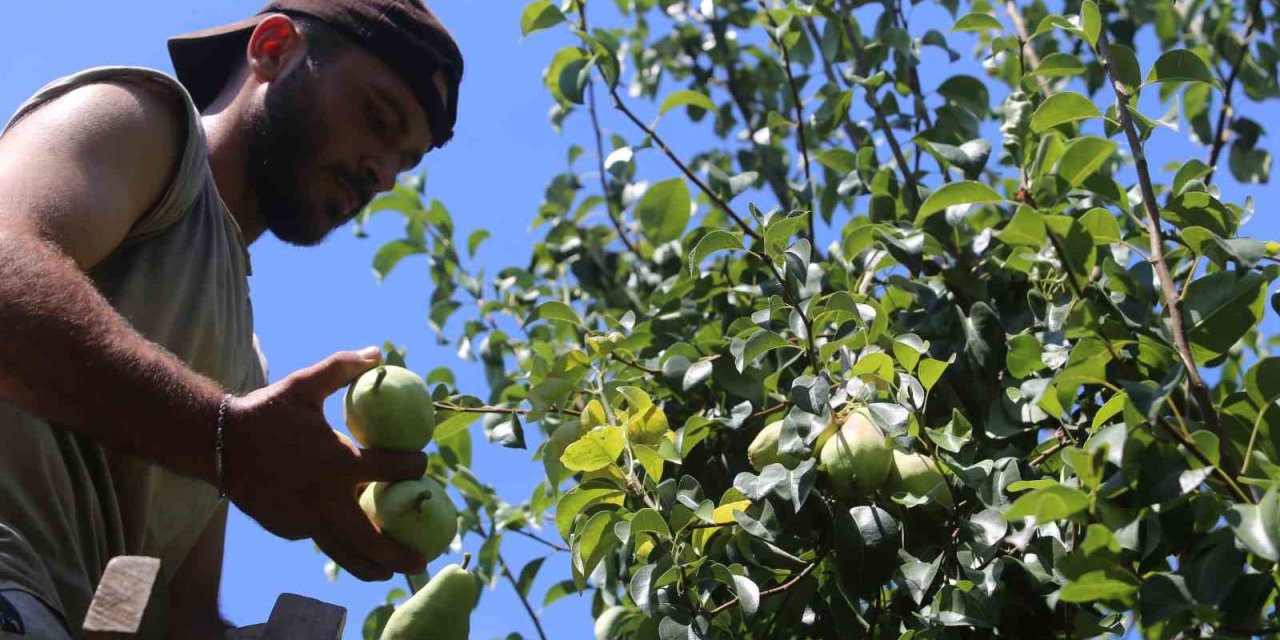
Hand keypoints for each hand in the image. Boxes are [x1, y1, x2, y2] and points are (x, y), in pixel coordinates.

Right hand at [220, 347, 427, 580]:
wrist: (217, 442)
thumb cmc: (266, 411)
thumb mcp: (305, 384)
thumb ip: (343, 367)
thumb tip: (379, 352)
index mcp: (336, 461)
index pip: (390, 470)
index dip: (414, 467)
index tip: (424, 465)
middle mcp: (324, 497)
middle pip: (371, 536)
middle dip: (399, 552)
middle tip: (424, 560)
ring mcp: (304, 518)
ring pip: (344, 551)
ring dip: (372, 566)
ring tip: (393, 574)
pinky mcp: (288, 528)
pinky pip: (320, 538)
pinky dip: (339, 544)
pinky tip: (355, 547)